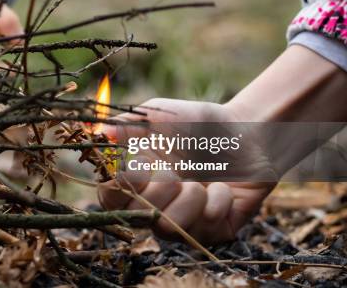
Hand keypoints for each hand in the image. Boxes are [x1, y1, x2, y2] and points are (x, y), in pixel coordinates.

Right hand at [98, 98, 273, 243]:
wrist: (247, 131)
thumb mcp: (159, 114)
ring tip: (203, 178)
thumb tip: (98, 131)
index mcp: (138, 180)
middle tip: (175, 171)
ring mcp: (185, 220)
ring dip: (188, 197)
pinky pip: (207, 226)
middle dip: (158, 191)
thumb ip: (127, 124)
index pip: (110, 199)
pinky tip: (225, 186)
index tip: (136, 169)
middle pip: (137, 217)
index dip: (117, 190)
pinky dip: (218, 199)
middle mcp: (157, 204)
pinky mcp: (215, 230)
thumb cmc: (199, 122)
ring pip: (169, 228)